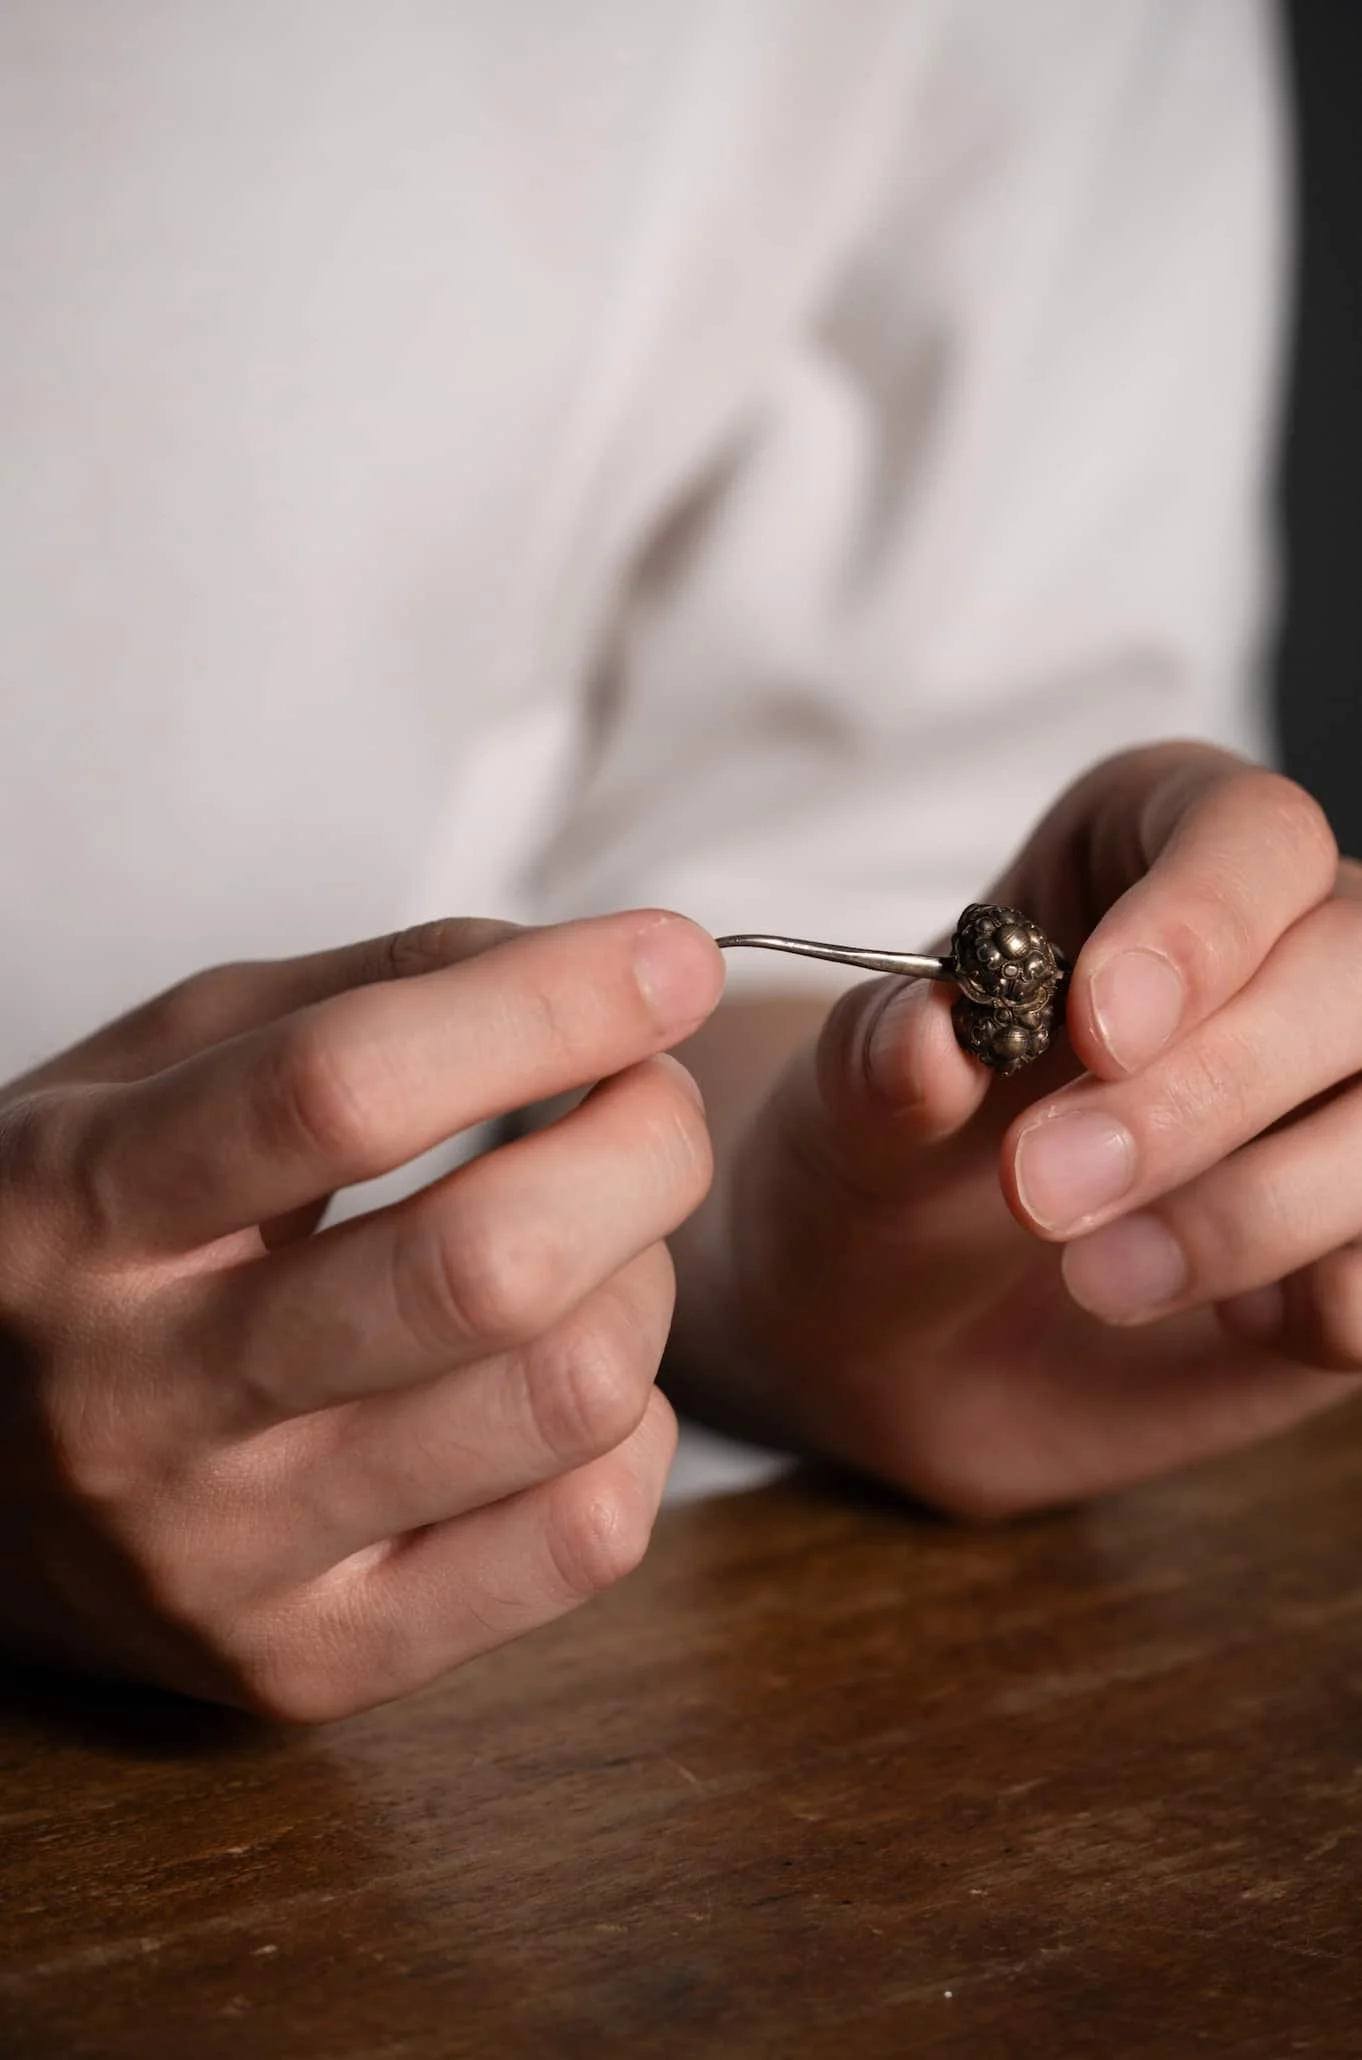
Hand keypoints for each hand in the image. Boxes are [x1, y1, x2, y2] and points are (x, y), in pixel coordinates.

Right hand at [0, 911, 721, 1717]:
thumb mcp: (164, 1066)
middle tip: (655, 1099)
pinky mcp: (311, 1664)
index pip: (345, 1093)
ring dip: (644, 1282)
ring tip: (602, 1240)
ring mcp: (227, 1556)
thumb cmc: (93, 1235)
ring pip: (562, 1401)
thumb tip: (601, 972)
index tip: (669, 961)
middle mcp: (142, 1401)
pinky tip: (572, 1379)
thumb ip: (367, 993)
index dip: (544, 1010)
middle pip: (483, 1269)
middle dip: (642, 1146)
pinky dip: (632, 1432)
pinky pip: (580, 1543)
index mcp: (85, 1207)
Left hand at [696, 744, 1361, 1514]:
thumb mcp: (850, 1116)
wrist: (911, 1341)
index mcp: (1158, 853)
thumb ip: (881, 1064)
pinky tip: (1220, 1315)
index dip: (1197, 923)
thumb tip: (926, 1038)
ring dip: (1253, 1209)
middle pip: (1352, 969)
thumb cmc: (891, 1174)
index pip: (1249, 836)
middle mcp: (1288, 952)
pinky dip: (1318, 1304)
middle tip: (1041, 1190)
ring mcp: (1352, 1096)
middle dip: (1205, 1091)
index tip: (1098, 1029)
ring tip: (1097, 1276)